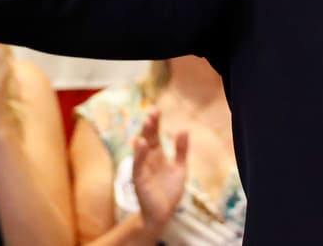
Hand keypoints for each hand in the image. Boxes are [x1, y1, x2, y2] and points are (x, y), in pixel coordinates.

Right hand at [131, 110, 188, 234]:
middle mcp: (148, 159)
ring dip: (144, 135)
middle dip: (150, 126)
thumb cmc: (169, 191)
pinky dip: (139, 154)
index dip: (155, 123)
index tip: (156, 109)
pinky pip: (138, 165)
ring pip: (141, 149)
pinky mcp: (139, 180)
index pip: (155, 135)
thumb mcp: (180, 167)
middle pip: (148, 139)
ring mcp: (143, 168)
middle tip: (151, 112)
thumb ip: (181, 150)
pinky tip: (141, 143)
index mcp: (158, 155)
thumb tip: (184, 129)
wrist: (162, 213)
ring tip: (147, 122)